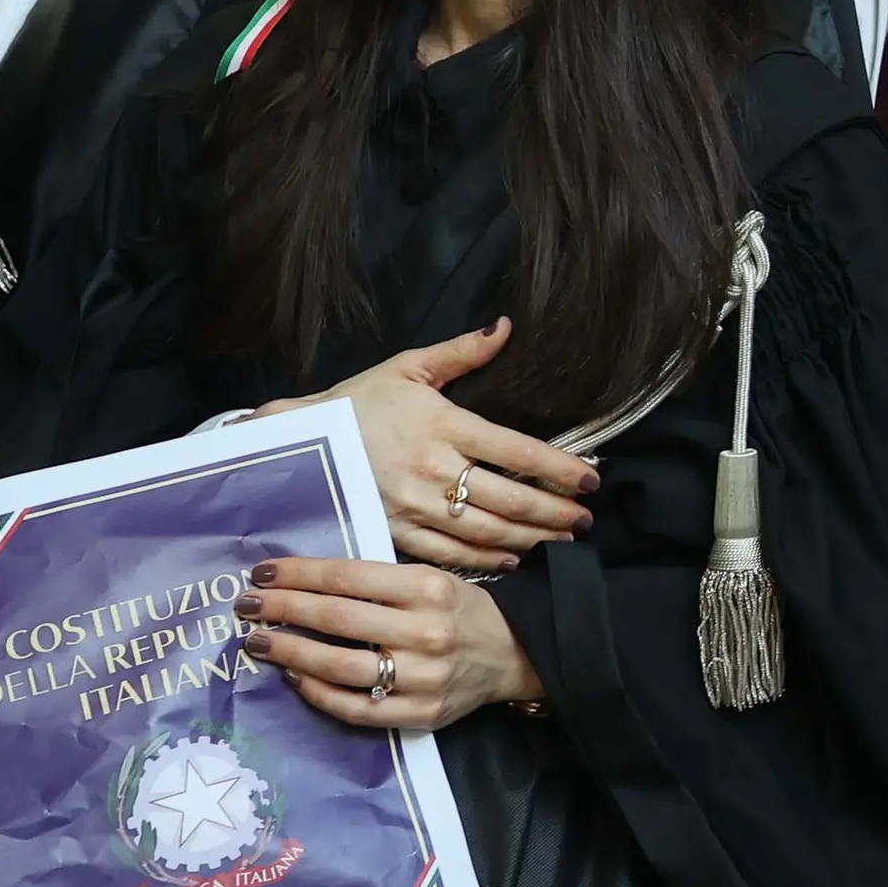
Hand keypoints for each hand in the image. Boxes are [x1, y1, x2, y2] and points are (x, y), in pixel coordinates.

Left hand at [240, 556, 542, 730]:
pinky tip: (296, 678)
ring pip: (340, 667)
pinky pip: (354, 708)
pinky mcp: (419, 713)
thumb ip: (376, 582)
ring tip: (259, 643)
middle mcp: (426, 631)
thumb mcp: (430, 579)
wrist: (514, 654)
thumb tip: (303, 582)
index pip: (347, 578)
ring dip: (290, 653)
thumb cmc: (461, 609)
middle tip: (245, 605)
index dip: (299, 574)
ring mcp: (423, 677)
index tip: (262, 572)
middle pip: (337, 618)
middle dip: (283, 609)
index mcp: (428, 587)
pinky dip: (318, 693)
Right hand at [260, 320, 595, 572]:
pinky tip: (513, 557)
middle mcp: (434, 470)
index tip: (592, 480)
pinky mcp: (395, 533)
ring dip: (532, 538)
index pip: (519, 452)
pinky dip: (487, 559)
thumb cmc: (357, 402)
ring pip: (487, 532)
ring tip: (563, 539)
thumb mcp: (407, 368)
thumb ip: (461, 352)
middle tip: (587, 519)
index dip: (561, 470)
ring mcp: (415, 507)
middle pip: (511, 500)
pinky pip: (451, 554)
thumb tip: (506, 327)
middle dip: (556, 512)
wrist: (296, 444)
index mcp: (444, 426)